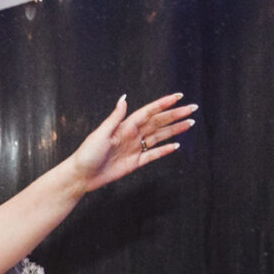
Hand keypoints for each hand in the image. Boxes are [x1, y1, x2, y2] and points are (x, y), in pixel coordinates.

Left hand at [70, 93, 194, 192]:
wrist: (82, 176)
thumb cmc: (87, 154)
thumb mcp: (100, 133)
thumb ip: (115, 117)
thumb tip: (124, 98)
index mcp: (125, 126)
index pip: (148, 112)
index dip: (164, 104)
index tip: (179, 97)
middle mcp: (132, 135)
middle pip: (158, 122)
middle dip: (175, 115)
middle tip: (192, 108)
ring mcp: (134, 148)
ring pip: (159, 136)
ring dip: (174, 130)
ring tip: (190, 123)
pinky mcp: (135, 163)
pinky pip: (153, 155)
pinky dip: (165, 150)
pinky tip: (177, 145)